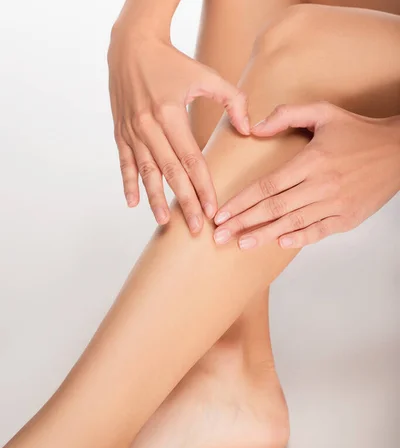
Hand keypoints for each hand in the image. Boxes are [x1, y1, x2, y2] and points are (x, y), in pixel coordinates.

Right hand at [108, 28, 248, 232]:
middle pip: (170, 172)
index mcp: (170, 113)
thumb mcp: (206, 74)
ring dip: (156, 198)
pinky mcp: (121, 132)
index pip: (191, 159)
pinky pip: (125, 163)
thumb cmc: (173, 62)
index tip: (212, 209)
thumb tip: (248, 130)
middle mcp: (148, 125)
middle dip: (184, 202)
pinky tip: (134, 204)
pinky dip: (128, 183)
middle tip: (195, 227)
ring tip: (164, 221)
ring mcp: (132, 131)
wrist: (131, 45)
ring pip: (146, 172)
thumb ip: (233, 100)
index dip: (203, 186)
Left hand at [213, 102, 399, 248]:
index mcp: (311, 161)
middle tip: (219, 236)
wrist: (399, 151)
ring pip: (292, 223)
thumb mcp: (324, 112)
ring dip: (264, 235)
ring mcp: (335, 204)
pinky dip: (299, 239)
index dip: (241, 201)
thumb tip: (255, 128)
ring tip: (240, 244)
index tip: (221, 213)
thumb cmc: (359, 131)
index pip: (267, 185)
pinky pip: (318, 232)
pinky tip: (279, 243)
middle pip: (274, 208)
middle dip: (243, 223)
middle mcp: (321, 185)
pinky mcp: (348, 218)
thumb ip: (287, 115)